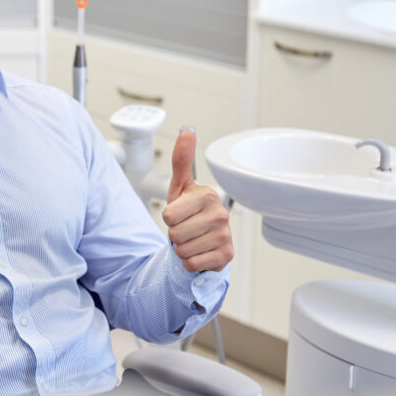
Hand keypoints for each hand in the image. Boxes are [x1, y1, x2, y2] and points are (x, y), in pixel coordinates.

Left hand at [162, 129, 232, 272]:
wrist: (203, 241)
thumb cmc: (189, 213)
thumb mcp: (180, 187)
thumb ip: (182, 160)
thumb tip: (187, 131)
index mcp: (208, 195)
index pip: (168, 215)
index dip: (169, 218)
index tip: (180, 214)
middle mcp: (220, 214)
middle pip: (175, 234)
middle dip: (175, 235)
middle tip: (186, 229)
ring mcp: (225, 235)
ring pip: (182, 250)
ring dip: (182, 249)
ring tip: (192, 240)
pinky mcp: (226, 255)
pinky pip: (192, 263)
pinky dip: (190, 262)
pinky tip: (200, 252)